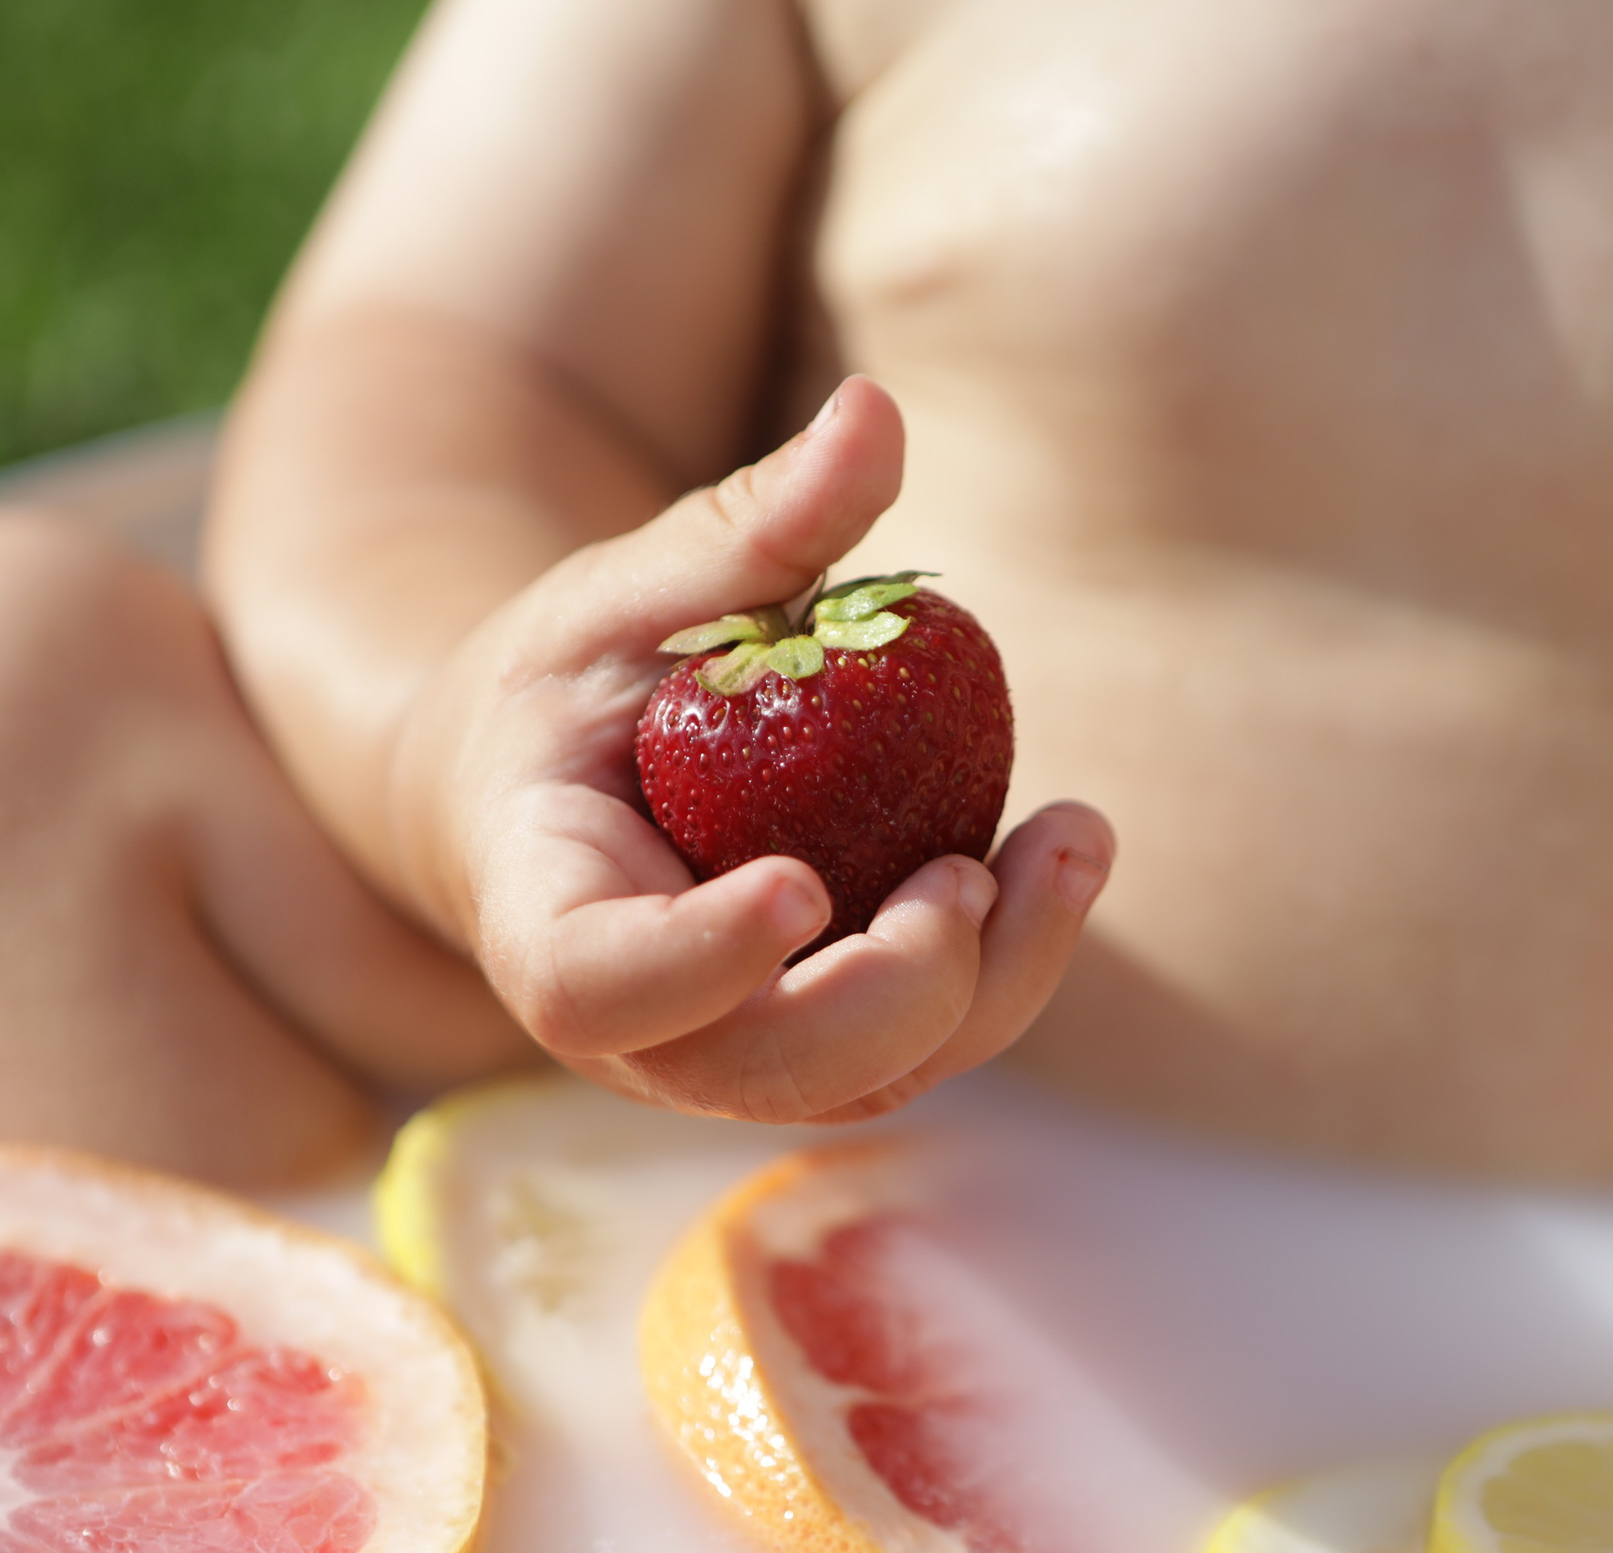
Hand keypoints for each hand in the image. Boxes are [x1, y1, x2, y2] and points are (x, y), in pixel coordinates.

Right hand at [391, 377, 1114, 1120]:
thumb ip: (746, 527)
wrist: (541, 793)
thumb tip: (874, 411)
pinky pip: (926, 1043)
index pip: (597, 989)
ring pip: (870, 1082)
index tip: (796, 885)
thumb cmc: (564, 686)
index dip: (698, 961)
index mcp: (543, 920)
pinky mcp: (821, 1038)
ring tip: (1070, 841)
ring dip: (995, 986)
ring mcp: (734, 1052)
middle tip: (966, 877)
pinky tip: (1063, 852)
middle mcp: (639, 1030)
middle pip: (758, 1074)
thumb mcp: (622, 592)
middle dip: (888, 995)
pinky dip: (1014, 964)